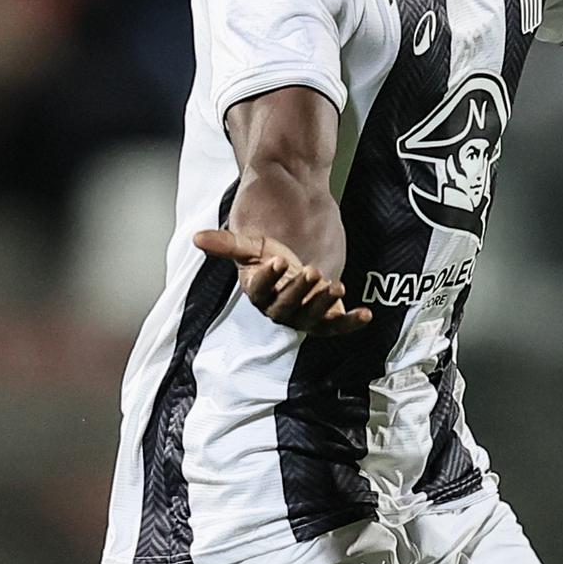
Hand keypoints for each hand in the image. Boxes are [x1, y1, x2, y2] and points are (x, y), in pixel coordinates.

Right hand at [194, 228, 372, 335]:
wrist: (298, 259)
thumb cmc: (271, 254)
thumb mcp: (252, 246)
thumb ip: (228, 244)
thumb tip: (196, 237)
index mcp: (259, 292)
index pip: (259, 289)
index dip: (268, 277)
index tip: (277, 260)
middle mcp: (279, 309)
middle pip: (286, 306)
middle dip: (299, 290)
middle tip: (311, 270)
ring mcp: (304, 315)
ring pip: (312, 318)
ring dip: (324, 305)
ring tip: (335, 286)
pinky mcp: (327, 316)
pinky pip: (338, 325)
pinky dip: (351, 322)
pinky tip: (366, 314)